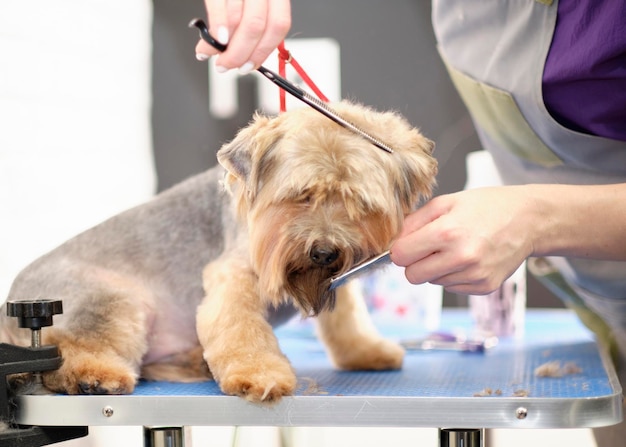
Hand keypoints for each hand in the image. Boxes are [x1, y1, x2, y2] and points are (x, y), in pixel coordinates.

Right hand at [197, 0, 291, 73]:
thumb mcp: (253, 2)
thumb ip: (252, 25)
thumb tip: (243, 58)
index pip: (278, 26)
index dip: (263, 51)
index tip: (249, 66)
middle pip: (257, 27)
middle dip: (239, 53)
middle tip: (225, 65)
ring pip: (239, 20)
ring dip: (224, 45)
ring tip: (211, 53)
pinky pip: (219, 5)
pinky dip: (217, 26)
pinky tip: (211, 38)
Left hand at [390, 187, 535, 294]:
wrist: (529, 220)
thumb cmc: (486, 207)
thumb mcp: (446, 202)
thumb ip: (414, 222)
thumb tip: (393, 242)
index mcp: (447, 232)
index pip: (400, 256)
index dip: (400, 249)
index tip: (408, 243)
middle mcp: (460, 257)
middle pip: (412, 276)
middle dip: (414, 262)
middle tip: (429, 247)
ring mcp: (474, 275)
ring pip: (432, 282)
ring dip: (436, 268)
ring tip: (456, 248)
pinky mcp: (484, 287)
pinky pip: (451, 287)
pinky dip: (453, 275)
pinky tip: (468, 258)